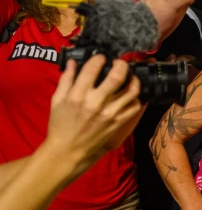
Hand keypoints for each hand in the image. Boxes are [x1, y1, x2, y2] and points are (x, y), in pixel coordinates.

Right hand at [46, 55, 145, 176]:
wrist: (67, 150)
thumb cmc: (60, 124)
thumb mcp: (56, 100)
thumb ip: (66, 80)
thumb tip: (72, 62)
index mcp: (77, 96)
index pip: (92, 69)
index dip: (99, 59)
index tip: (101, 58)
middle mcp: (96, 103)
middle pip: (117, 76)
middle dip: (122, 64)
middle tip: (120, 63)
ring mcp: (110, 113)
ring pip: (132, 90)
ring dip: (134, 79)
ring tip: (130, 76)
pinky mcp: (118, 122)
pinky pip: (135, 106)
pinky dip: (136, 97)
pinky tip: (132, 93)